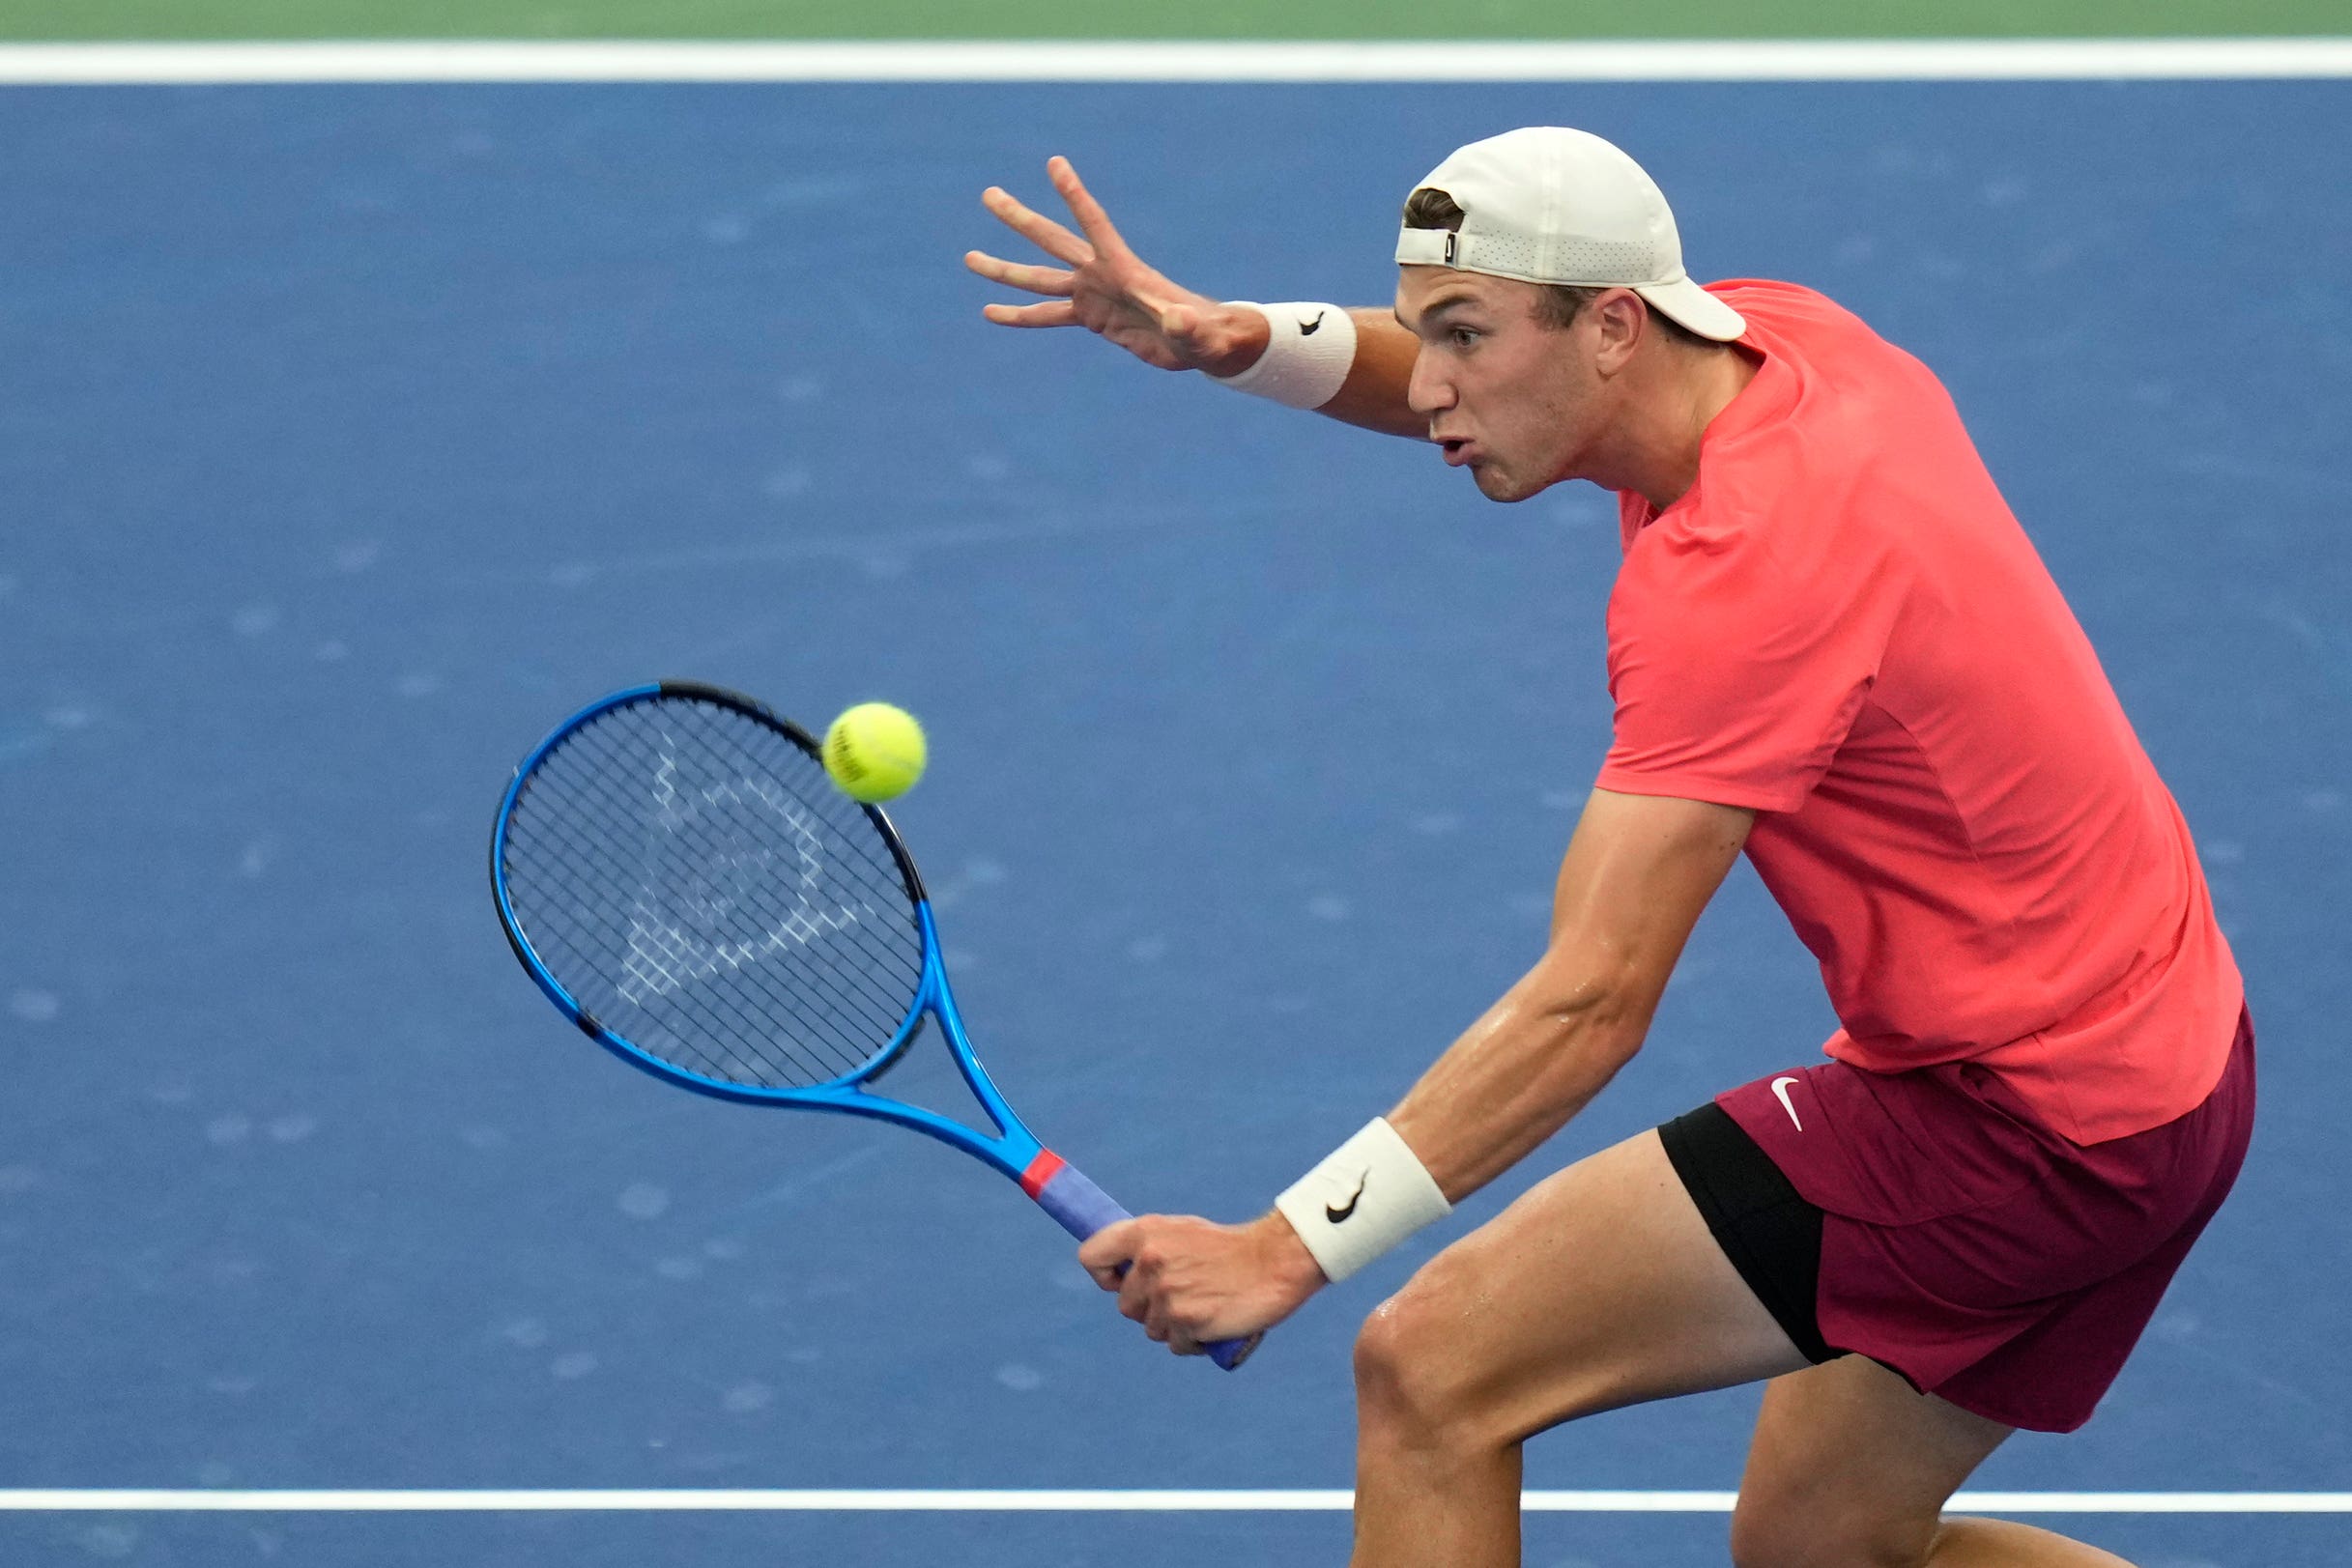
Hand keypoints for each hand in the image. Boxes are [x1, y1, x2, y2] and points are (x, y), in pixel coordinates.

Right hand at [965, 156, 1270, 376]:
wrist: (1203, 344)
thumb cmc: (1207, 336)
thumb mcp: (1198, 334)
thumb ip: (1188, 327)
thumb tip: (1181, 322)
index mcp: (1123, 270)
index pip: (1094, 224)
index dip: (1075, 195)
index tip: (1055, 163)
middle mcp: (1100, 275)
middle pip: (1052, 241)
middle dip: (1020, 219)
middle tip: (988, 194)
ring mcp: (1092, 294)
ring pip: (1038, 278)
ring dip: (1004, 270)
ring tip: (968, 258)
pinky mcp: (1091, 317)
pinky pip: (1047, 315)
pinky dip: (1019, 315)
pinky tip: (990, 312)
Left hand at [1078, 1210, 1325, 1355]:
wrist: (1275, 1261)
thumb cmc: (1230, 1250)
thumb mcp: (1183, 1232)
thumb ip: (1151, 1248)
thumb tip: (1121, 1273)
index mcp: (1146, 1232)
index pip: (1091, 1257)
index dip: (1103, 1276)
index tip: (1118, 1283)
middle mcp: (1150, 1261)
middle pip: (1125, 1306)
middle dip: (1151, 1309)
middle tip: (1185, 1295)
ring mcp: (1167, 1292)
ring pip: (1152, 1329)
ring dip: (1175, 1326)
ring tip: (1204, 1307)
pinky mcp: (1186, 1320)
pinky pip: (1176, 1345)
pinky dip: (1193, 1342)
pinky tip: (1214, 1324)